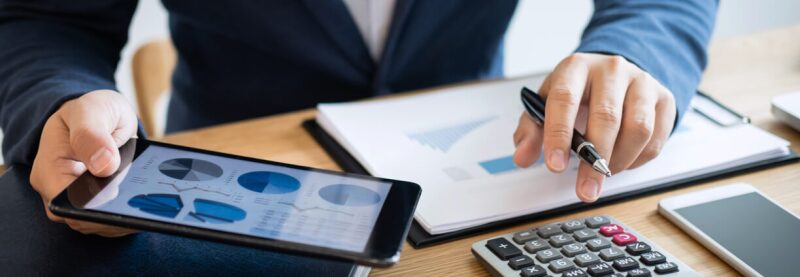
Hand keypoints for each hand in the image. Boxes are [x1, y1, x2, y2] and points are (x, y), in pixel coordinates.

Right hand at [30, 90, 138, 236]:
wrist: (102, 116)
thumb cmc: (91, 111)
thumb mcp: (91, 111)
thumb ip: (92, 135)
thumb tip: (104, 165)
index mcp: (50, 169)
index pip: (63, 202)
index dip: (89, 205)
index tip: (116, 195)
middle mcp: (60, 191)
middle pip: (83, 218)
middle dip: (112, 214)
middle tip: (143, 201)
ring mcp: (79, 201)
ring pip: (101, 223)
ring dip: (126, 214)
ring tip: (150, 202)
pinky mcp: (99, 205)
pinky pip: (114, 218)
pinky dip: (132, 212)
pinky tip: (150, 203)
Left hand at [513, 53, 675, 202]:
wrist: (613, 73)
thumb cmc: (576, 93)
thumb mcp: (546, 105)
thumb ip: (531, 131)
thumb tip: (522, 158)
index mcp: (576, 67)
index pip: (564, 99)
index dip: (559, 135)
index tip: (554, 166)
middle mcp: (612, 69)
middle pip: (606, 117)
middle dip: (594, 161)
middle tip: (585, 190)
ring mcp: (642, 81)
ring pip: (638, 129)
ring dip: (620, 160)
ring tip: (604, 172)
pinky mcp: (664, 98)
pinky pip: (656, 138)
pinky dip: (638, 159)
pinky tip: (622, 160)